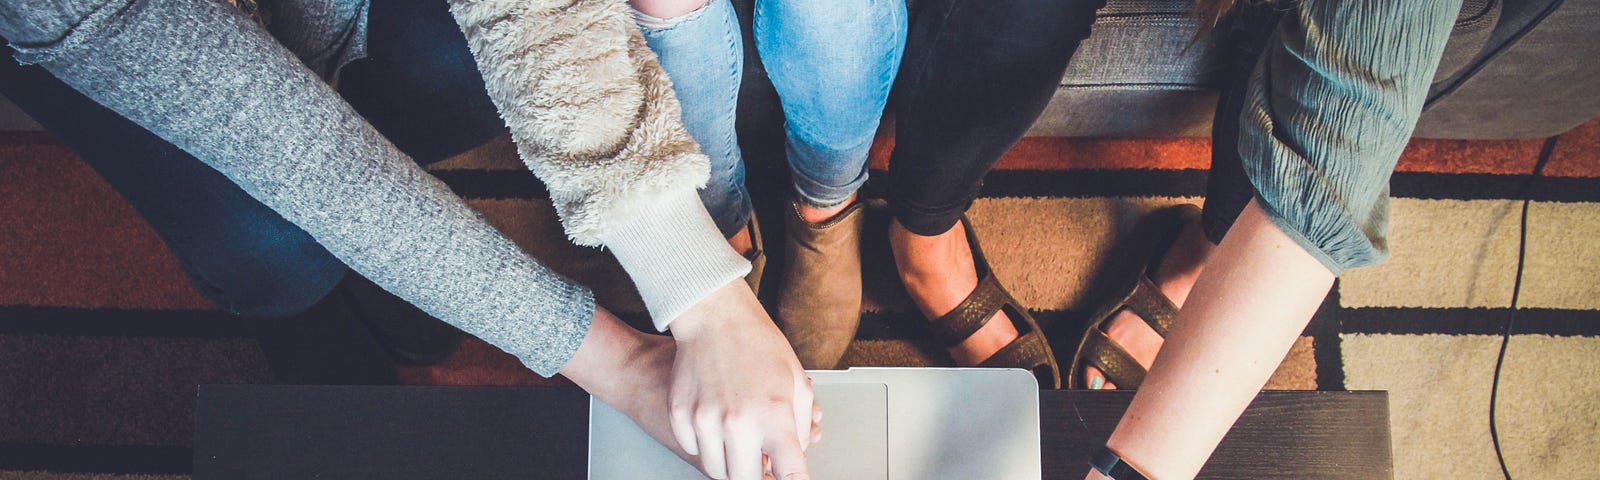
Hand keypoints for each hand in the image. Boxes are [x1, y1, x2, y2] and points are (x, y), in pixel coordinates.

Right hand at [668, 280, 816, 479]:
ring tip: (739, 443)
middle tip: (762, 462)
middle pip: (747, 479)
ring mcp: (705, 420)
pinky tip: (716, 426)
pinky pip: (693, 450)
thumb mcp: (796, 382)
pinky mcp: (681, 415)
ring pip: (718, 471)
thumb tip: (793, 454)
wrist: (715, 317)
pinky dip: (706, 446)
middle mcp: (737, 423)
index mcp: (773, 415)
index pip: (790, 473)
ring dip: (731, 464)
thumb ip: (799, 426)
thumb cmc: (757, 343)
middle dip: (758, 474)